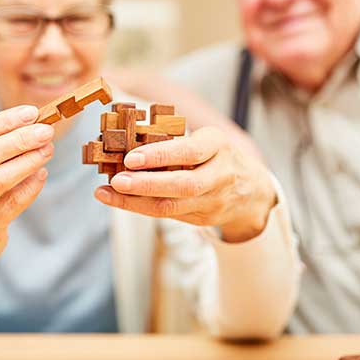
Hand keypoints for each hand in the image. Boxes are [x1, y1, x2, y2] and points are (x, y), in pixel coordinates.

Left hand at [94, 126, 275, 241]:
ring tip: (106, 193)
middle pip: (182, 184)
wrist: (252, 191)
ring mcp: (212, 201)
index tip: (131, 158)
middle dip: (146, 184)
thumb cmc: (217, 156)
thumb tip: (127, 141)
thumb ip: (175, 142)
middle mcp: (218, 175)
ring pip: (171, 206)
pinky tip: (118, 200)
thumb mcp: (206, 140)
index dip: (159, 156)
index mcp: (218, 146)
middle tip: (116, 180)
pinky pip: (167, 214)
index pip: (189, 152)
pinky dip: (140, 207)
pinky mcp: (202, 219)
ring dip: (134, 201)